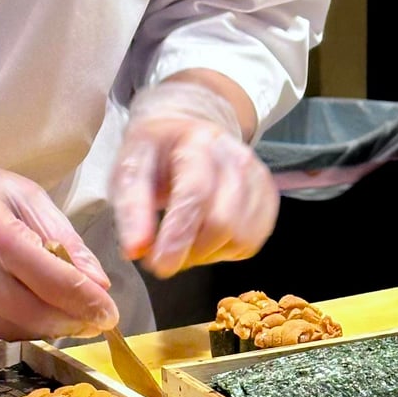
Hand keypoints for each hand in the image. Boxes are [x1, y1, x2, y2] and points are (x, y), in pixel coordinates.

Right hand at [0, 117, 117, 340]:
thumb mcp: (19, 192)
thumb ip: (62, 238)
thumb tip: (99, 283)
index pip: (53, 281)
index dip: (87, 303)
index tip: (109, 314)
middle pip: (33, 317)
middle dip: (70, 323)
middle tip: (92, 320)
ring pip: (7, 333)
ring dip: (39, 328)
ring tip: (55, 311)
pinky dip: (3, 326)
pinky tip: (9, 305)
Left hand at [112, 80, 279, 276]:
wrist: (186, 130)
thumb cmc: (155, 153)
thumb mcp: (129, 170)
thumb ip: (131, 208)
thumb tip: (136, 250)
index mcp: (198, 142)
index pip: (195, 194)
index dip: (178, 235)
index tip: (160, 266)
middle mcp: (235, 156)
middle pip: (223, 221)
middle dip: (191, 251)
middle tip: (164, 255)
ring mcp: (257, 175)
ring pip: (241, 237)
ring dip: (208, 253)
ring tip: (183, 242)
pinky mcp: (268, 196)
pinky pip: (252, 241)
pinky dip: (227, 250)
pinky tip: (205, 238)